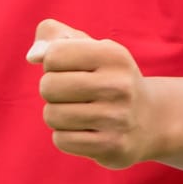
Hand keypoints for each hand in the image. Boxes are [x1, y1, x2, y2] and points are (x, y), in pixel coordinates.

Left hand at [27, 18, 166, 168]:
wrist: (150, 120)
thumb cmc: (105, 76)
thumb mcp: (86, 47)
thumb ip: (52, 37)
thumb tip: (32, 56)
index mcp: (113, 55)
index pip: (53, 55)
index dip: (52, 63)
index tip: (72, 69)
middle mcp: (119, 85)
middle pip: (48, 86)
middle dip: (51, 90)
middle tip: (72, 94)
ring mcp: (117, 118)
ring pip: (52, 115)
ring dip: (57, 115)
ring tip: (78, 112)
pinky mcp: (112, 147)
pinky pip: (61, 140)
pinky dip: (65, 136)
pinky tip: (85, 131)